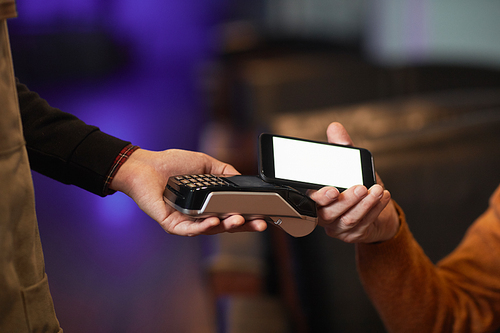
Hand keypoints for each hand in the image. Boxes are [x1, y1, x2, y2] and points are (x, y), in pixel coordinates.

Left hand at [110, 148, 266, 235]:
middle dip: (245, 226)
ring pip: (211, 230)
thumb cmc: (171, 164)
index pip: (232, 213)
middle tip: (260, 224)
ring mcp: (186, 221)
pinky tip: (214, 222)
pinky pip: (190, 229)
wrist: (145, 166)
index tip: (263, 216)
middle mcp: (199, 215)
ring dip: (227, 226)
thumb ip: (225, 172)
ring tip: (239, 220)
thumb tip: (242, 179)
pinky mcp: (172, 224)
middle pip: (226, 226)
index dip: (248, 216)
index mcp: (208, 203)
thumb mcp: (205, 164)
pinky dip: (203, 228)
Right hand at [309, 122, 399, 242]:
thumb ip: (341, 148)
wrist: (376, 208)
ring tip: (377, 190)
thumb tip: (335, 128)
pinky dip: (375, 209)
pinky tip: (383, 197)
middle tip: (360, 187)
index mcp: (316, 199)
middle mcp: (324, 216)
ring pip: (348, 219)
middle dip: (346, 200)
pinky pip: (364, 223)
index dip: (320, 197)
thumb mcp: (349, 165)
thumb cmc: (357, 184)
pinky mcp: (354, 234)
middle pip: (328, 213)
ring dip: (364, 205)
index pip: (311, 201)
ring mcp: (338, 227)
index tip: (332, 190)